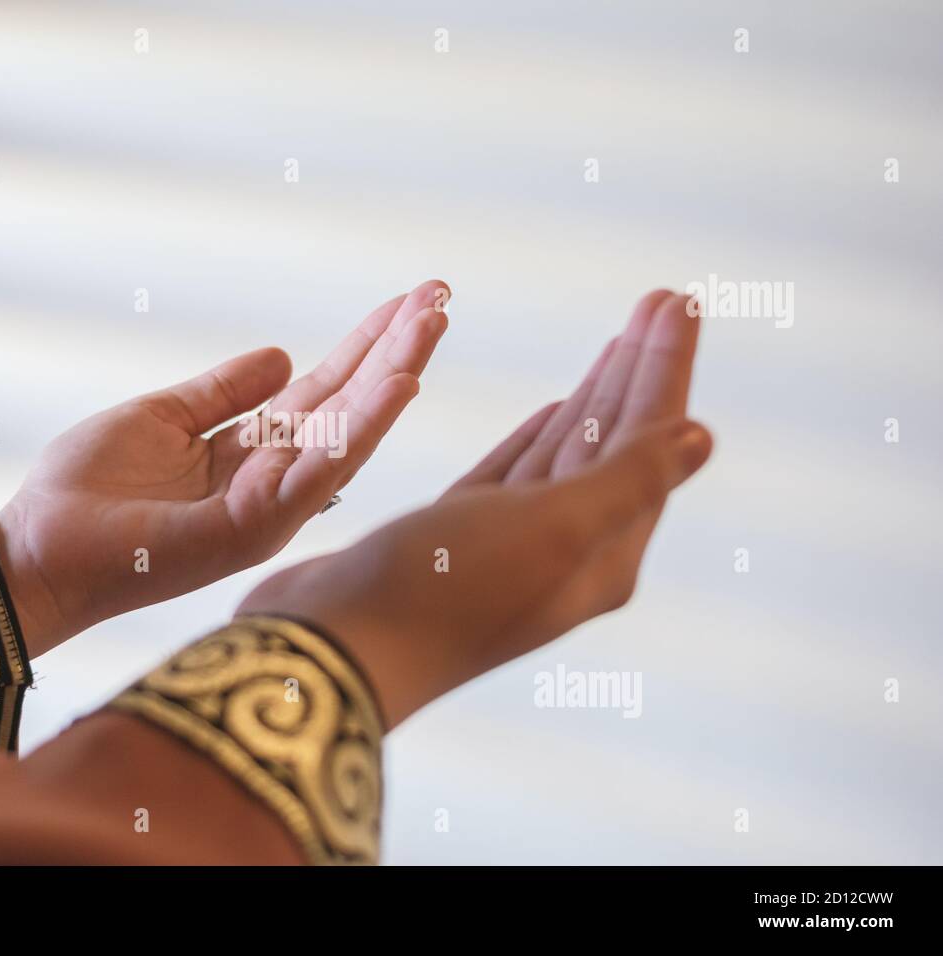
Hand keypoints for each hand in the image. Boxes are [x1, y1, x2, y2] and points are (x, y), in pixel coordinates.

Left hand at [0, 281, 450, 653]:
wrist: (38, 551)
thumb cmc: (88, 494)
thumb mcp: (161, 418)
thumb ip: (222, 392)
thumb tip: (282, 353)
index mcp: (248, 455)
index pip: (322, 393)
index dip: (364, 346)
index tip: (407, 301)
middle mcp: (270, 482)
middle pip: (346, 407)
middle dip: (395, 351)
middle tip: (442, 295)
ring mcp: (265, 509)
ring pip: (346, 434)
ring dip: (394, 376)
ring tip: (434, 324)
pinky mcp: (248, 528)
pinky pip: (315, 472)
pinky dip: (360, 429)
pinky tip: (398, 386)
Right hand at [237, 290, 709, 727]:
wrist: (334, 647)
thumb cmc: (439, 592)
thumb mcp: (551, 530)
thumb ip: (629, 481)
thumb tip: (704, 438)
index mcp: (600, 553)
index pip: (649, 442)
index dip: (664, 369)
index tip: (678, 300)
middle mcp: (563, 550)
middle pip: (616, 442)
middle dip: (638, 369)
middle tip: (661, 301)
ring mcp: (507, 544)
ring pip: (567, 453)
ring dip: (596, 395)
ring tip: (620, 341)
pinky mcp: (453, 536)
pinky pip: (514, 473)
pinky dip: (538, 435)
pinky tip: (555, 408)